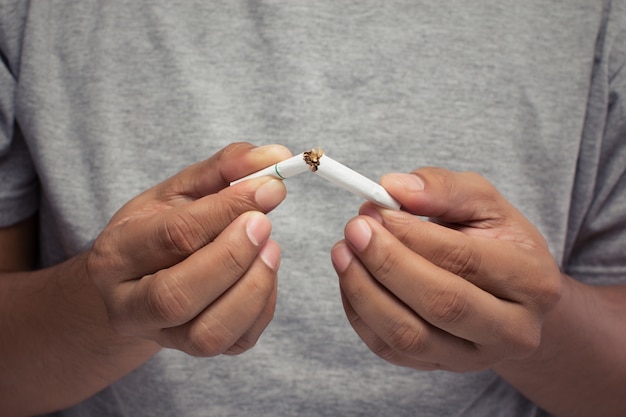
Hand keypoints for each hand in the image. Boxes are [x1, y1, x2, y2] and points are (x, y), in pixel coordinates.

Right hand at [87, 143, 290, 355]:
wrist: (139, 281)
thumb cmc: (160, 229)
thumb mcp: (181, 190)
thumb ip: (225, 168)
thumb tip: (276, 157)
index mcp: (117, 253)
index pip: (172, 235)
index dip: (227, 209)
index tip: (270, 186)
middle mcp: (129, 304)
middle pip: (177, 294)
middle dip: (233, 256)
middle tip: (266, 222)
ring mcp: (162, 335)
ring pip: (208, 333)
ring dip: (252, 287)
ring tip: (270, 248)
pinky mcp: (194, 350)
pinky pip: (236, 341)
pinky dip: (262, 306)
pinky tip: (265, 271)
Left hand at [331, 167, 562, 371]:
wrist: (508, 296)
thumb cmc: (494, 241)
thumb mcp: (483, 203)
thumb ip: (444, 188)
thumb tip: (394, 187)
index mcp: (532, 281)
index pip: (465, 259)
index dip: (413, 233)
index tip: (378, 209)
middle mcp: (512, 330)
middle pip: (441, 304)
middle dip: (387, 263)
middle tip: (355, 229)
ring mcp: (474, 358)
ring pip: (410, 336)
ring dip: (364, 290)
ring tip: (343, 251)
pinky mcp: (438, 367)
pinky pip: (389, 349)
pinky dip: (359, 313)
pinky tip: (350, 277)